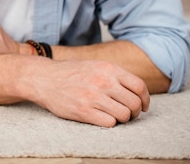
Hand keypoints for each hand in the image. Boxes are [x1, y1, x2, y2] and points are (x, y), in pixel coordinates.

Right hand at [30, 59, 149, 126]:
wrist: (43, 78)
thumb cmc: (69, 73)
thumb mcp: (94, 65)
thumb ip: (114, 75)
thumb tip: (137, 91)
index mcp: (108, 68)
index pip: (139, 87)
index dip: (145, 99)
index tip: (143, 106)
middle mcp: (103, 81)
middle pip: (134, 103)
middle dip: (135, 112)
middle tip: (128, 114)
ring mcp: (93, 96)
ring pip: (124, 115)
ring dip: (122, 119)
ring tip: (114, 116)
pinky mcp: (84, 111)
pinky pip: (110, 123)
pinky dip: (109, 123)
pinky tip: (101, 118)